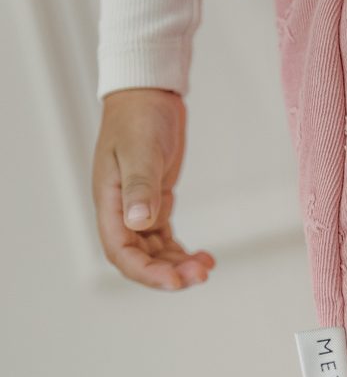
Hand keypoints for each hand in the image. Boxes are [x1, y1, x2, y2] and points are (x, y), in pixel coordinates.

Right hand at [91, 87, 215, 290]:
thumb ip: (140, 187)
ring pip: (155, 253)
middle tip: (200, 276)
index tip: (176, 281)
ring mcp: (138, 210)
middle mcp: (121, 213)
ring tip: (206, 268)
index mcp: (110, 203)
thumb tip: (138, 222)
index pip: (121, 252)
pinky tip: (204, 258)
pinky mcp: (155, 204)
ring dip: (178, 265)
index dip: (146, 272)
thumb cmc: (138, 118)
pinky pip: (165, 241)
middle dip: (168, 273)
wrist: (147, 95)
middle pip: (139, 259)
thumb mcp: (140, 151)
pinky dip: (182, 253)